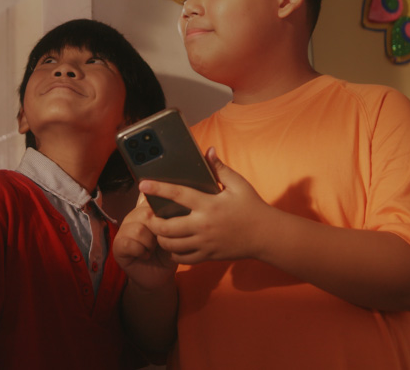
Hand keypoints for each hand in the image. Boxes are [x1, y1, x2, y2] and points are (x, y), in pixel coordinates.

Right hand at [113, 196, 176, 291]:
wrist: (161, 274)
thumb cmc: (169, 251)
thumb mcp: (175, 234)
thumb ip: (173, 218)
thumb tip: (177, 203)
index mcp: (147, 209)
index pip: (151, 199)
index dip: (161, 211)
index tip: (168, 224)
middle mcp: (133, 216)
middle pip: (145, 214)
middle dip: (158, 230)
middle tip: (161, 241)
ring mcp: (124, 230)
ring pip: (137, 229)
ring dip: (149, 242)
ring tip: (152, 249)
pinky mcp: (118, 246)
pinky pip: (128, 243)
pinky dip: (140, 251)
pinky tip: (144, 255)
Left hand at [143, 149, 274, 263]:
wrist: (266, 236)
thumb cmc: (252, 207)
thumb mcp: (239, 184)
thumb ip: (221, 169)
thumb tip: (209, 151)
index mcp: (209, 204)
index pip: (178, 194)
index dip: (158, 188)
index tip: (143, 184)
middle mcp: (204, 225)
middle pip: (167, 227)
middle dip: (153, 222)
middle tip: (149, 216)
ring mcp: (205, 242)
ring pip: (172, 245)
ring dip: (161, 238)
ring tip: (159, 230)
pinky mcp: (208, 255)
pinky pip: (183, 258)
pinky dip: (174, 252)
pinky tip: (173, 244)